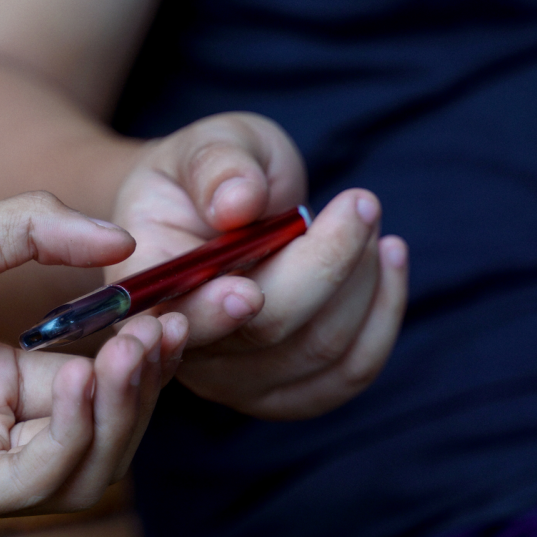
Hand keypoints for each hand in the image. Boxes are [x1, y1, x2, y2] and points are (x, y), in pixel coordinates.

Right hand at [108, 113, 407, 419]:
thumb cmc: (209, 174)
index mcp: (148, 284)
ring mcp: (233, 379)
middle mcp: (184, 345)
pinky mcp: (283, 390)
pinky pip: (349, 373)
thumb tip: (238, 202)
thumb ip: (217, 166)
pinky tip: (388, 258)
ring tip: (364, 218)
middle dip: (327, 263)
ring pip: (320, 352)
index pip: (179, 315)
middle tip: (360, 201)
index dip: (215, 311)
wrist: (216, 208)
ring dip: (361, 281)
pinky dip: (383, 314)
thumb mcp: (206, 146)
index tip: (251, 285)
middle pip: (267, 331)